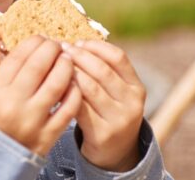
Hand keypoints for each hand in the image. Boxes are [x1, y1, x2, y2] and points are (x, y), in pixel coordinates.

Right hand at [0, 36, 81, 155]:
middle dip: (53, 49)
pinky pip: (69, 107)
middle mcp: (12, 105)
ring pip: (57, 84)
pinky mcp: (48, 136)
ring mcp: (31, 121)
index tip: (42, 38)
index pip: (19, 56)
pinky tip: (75, 84)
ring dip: (67, 66)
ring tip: (68, 60)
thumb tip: (34, 46)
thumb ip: (7, 73)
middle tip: (58, 46)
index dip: (35, 42)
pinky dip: (75, 91)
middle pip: (39, 65)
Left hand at [63, 40, 145, 171]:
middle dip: (80, 57)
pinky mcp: (102, 134)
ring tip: (57, 66)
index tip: (79, 42)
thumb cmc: (110, 112)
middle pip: (103, 71)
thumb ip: (105, 71)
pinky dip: (67, 94)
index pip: (119, 58)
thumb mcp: (117, 92)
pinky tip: (57, 87)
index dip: (97, 47)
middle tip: (62, 50)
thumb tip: (78, 42)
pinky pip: (80, 107)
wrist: (115, 153)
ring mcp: (118, 120)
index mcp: (137, 87)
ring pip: (90, 88)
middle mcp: (132, 103)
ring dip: (71, 73)